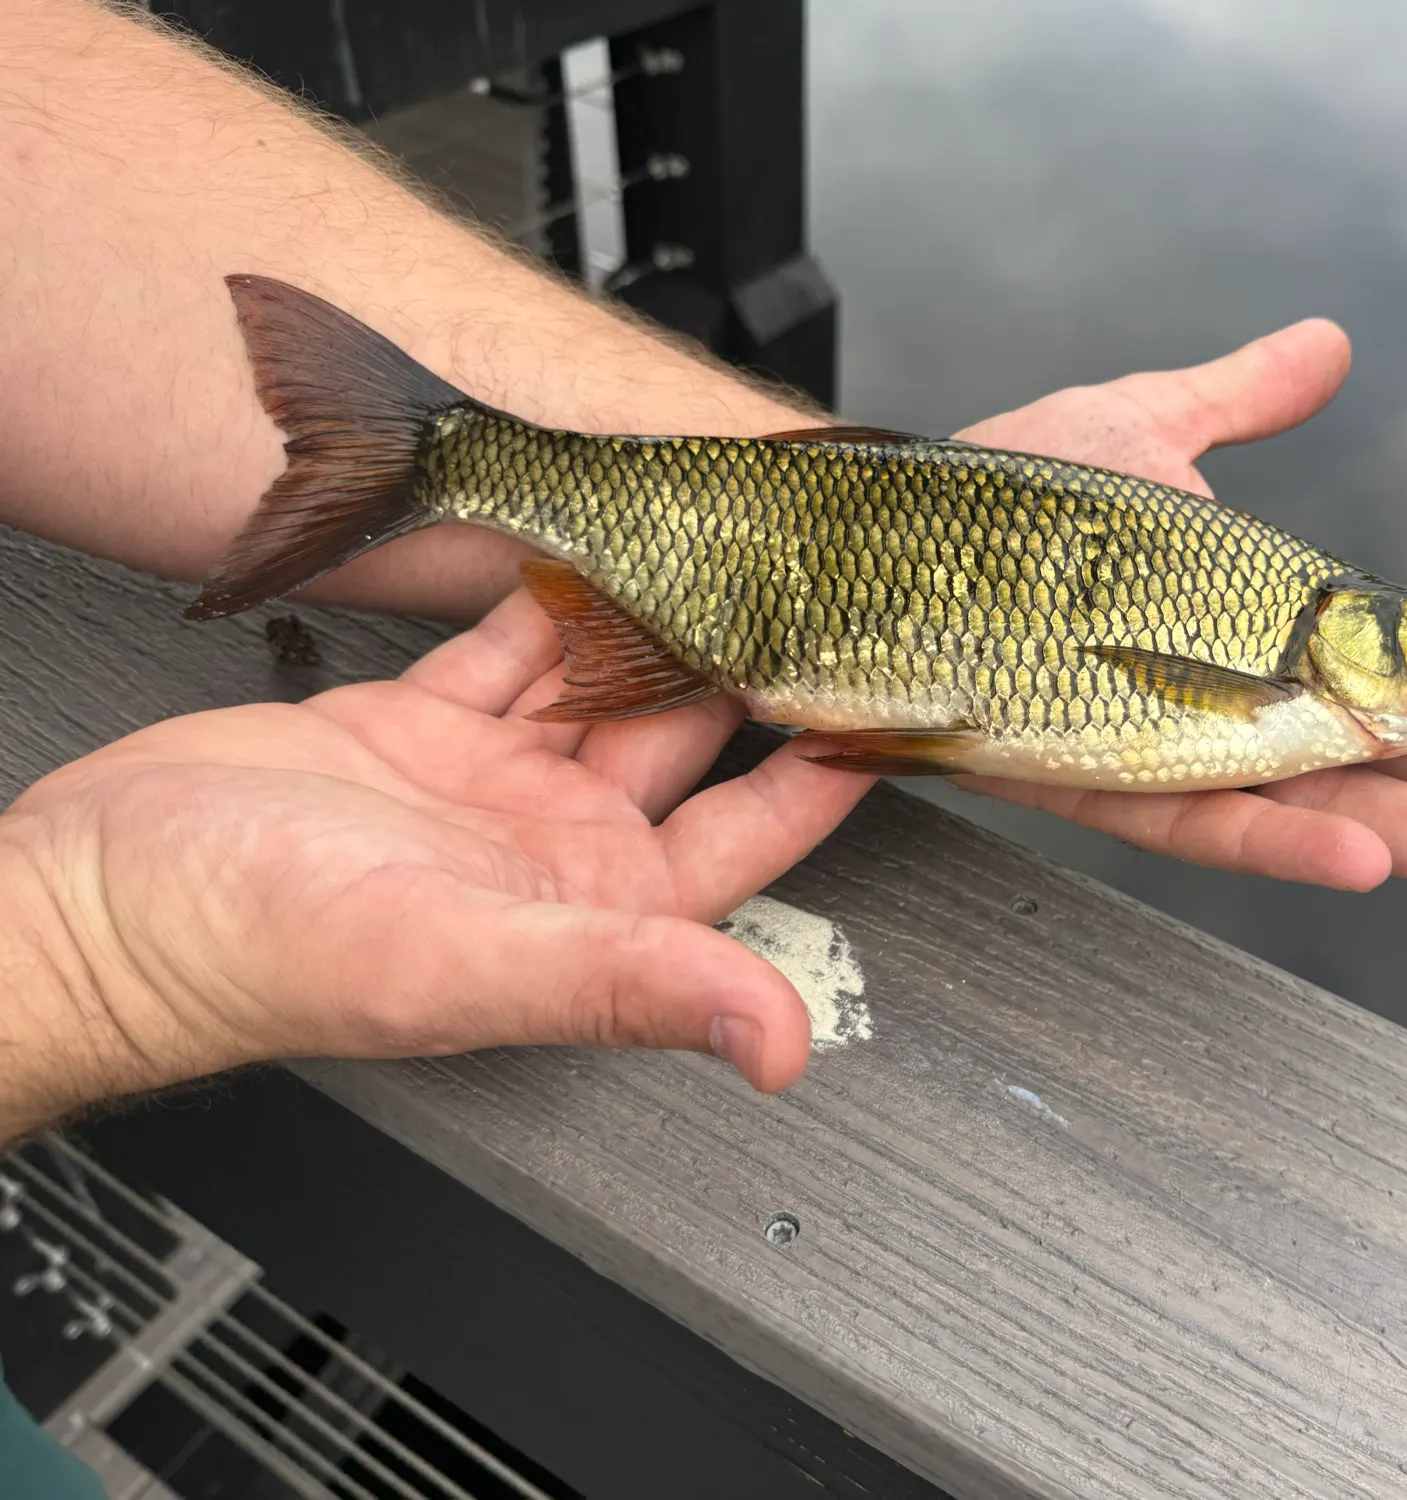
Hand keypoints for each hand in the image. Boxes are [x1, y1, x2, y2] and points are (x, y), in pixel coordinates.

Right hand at [7, 608, 868, 1107]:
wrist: (102, 902)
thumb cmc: (251, 953)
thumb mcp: (458, 960)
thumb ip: (624, 984)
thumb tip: (776, 1039)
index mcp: (593, 909)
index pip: (752, 834)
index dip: (824, 767)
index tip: (886, 695)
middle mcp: (555, 845)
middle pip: (689, 741)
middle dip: (747, 661)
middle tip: (811, 582)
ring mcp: (489, 783)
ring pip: (605, 681)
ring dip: (655, 617)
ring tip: (720, 544)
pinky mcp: (420, 728)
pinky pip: (511, 650)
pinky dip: (547, 602)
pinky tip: (587, 550)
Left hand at [954, 320, 1406, 896]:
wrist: (877, 532)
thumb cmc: (995, 490)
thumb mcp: (1143, 427)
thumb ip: (1241, 400)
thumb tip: (1325, 348)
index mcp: (1235, 623)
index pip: (1376, 668)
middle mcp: (1203, 691)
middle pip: (1361, 754)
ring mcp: (1142, 737)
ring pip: (1299, 805)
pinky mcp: (1076, 772)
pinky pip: (1185, 817)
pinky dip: (1274, 836)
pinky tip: (1361, 852)